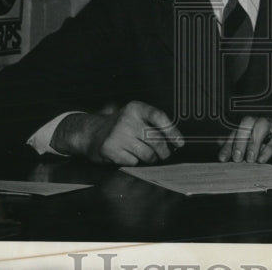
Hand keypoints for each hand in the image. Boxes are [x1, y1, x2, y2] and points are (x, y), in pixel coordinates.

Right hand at [52, 101, 183, 165]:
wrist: (92, 133)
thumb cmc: (120, 126)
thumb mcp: (135, 116)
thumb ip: (152, 123)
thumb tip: (175, 141)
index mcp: (135, 108)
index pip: (159, 117)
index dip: (172, 131)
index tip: (180, 143)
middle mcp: (127, 120)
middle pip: (156, 140)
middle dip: (164, 151)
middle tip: (165, 154)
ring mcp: (118, 135)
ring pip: (147, 154)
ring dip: (151, 159)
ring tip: (147, 155)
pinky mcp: (111, 150)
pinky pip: (134, 162)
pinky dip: (135, 162)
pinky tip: (128, 155)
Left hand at [217, 116, 271, 163]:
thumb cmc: (269, 149)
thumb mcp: (251, 150)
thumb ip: (236, 146)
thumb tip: (218, 142)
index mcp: (251, 127)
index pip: (236, 131)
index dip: (228, 145)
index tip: (222, 160)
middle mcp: (261, 124)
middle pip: (248, 121)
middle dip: (241, 140)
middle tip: (238, 159)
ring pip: (262, 125)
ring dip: (255, 142)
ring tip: (253, 160)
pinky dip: (271, 150)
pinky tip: (265, 161)